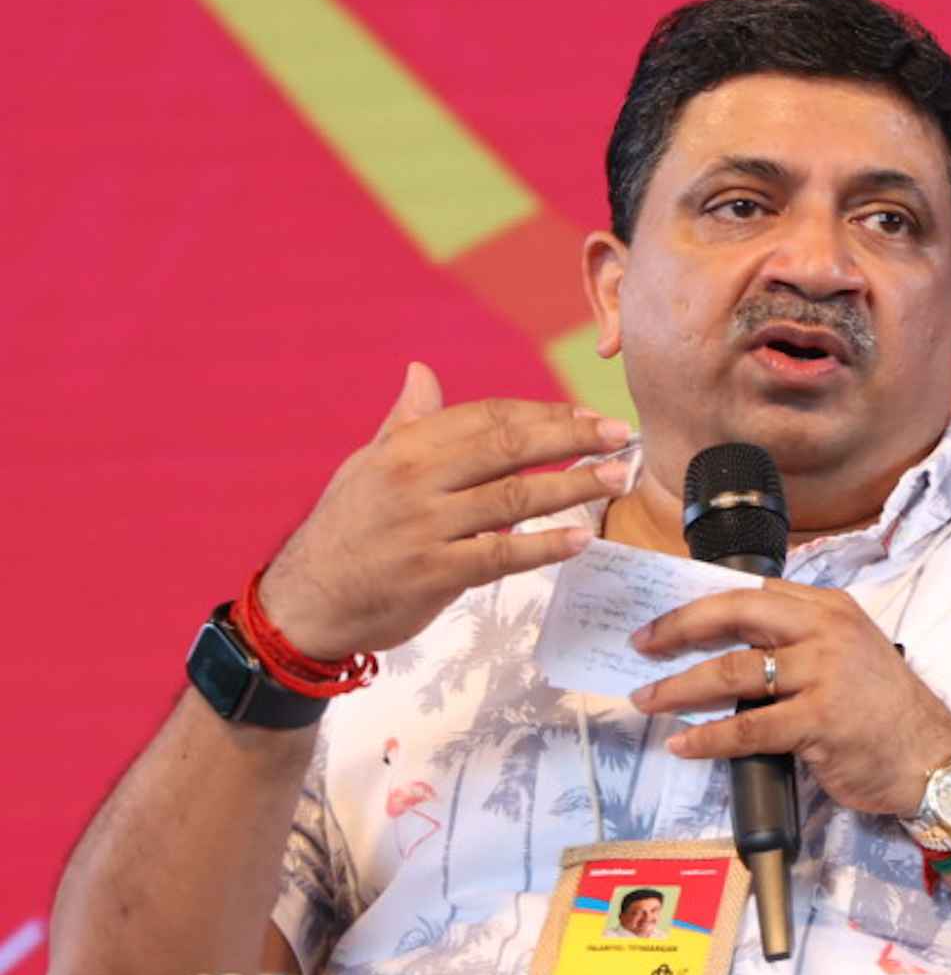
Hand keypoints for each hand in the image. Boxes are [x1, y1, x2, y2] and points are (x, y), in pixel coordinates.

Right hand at [257, 363, 633, 657]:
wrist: (306, 601)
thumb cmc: (343, 532)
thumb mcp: (366, 467)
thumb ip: (405, 423)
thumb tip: (422, 373)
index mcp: (406, 447)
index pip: (489, 418)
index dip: (545, 415)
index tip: (588, 418)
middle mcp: (416, 480)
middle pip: (509, 448)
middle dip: (571, 439)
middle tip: (620, 437)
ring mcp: (426, 528)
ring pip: (514, 499)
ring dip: (573, 487)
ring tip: (616, 478)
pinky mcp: (434, 575)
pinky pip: (501, 557)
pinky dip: (543, 548)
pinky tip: (580, 539)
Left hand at [629, 583, 950, 816]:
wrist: (931, 759)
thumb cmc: (883, 713)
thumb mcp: (846, 656)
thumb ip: (796, 645)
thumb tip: (727, 650)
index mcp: (828, 608)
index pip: (752, 591)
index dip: (701, 603)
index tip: (665, 618)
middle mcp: (825, 630)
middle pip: (735, 614)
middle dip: (679, 628)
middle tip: (642, 645)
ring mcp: (824, 673)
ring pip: (733, 671)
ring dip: (680, 687)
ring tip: (648, 699)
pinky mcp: (819, 720)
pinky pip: (748, 726)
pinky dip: (709, 737)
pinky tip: (684, 743)